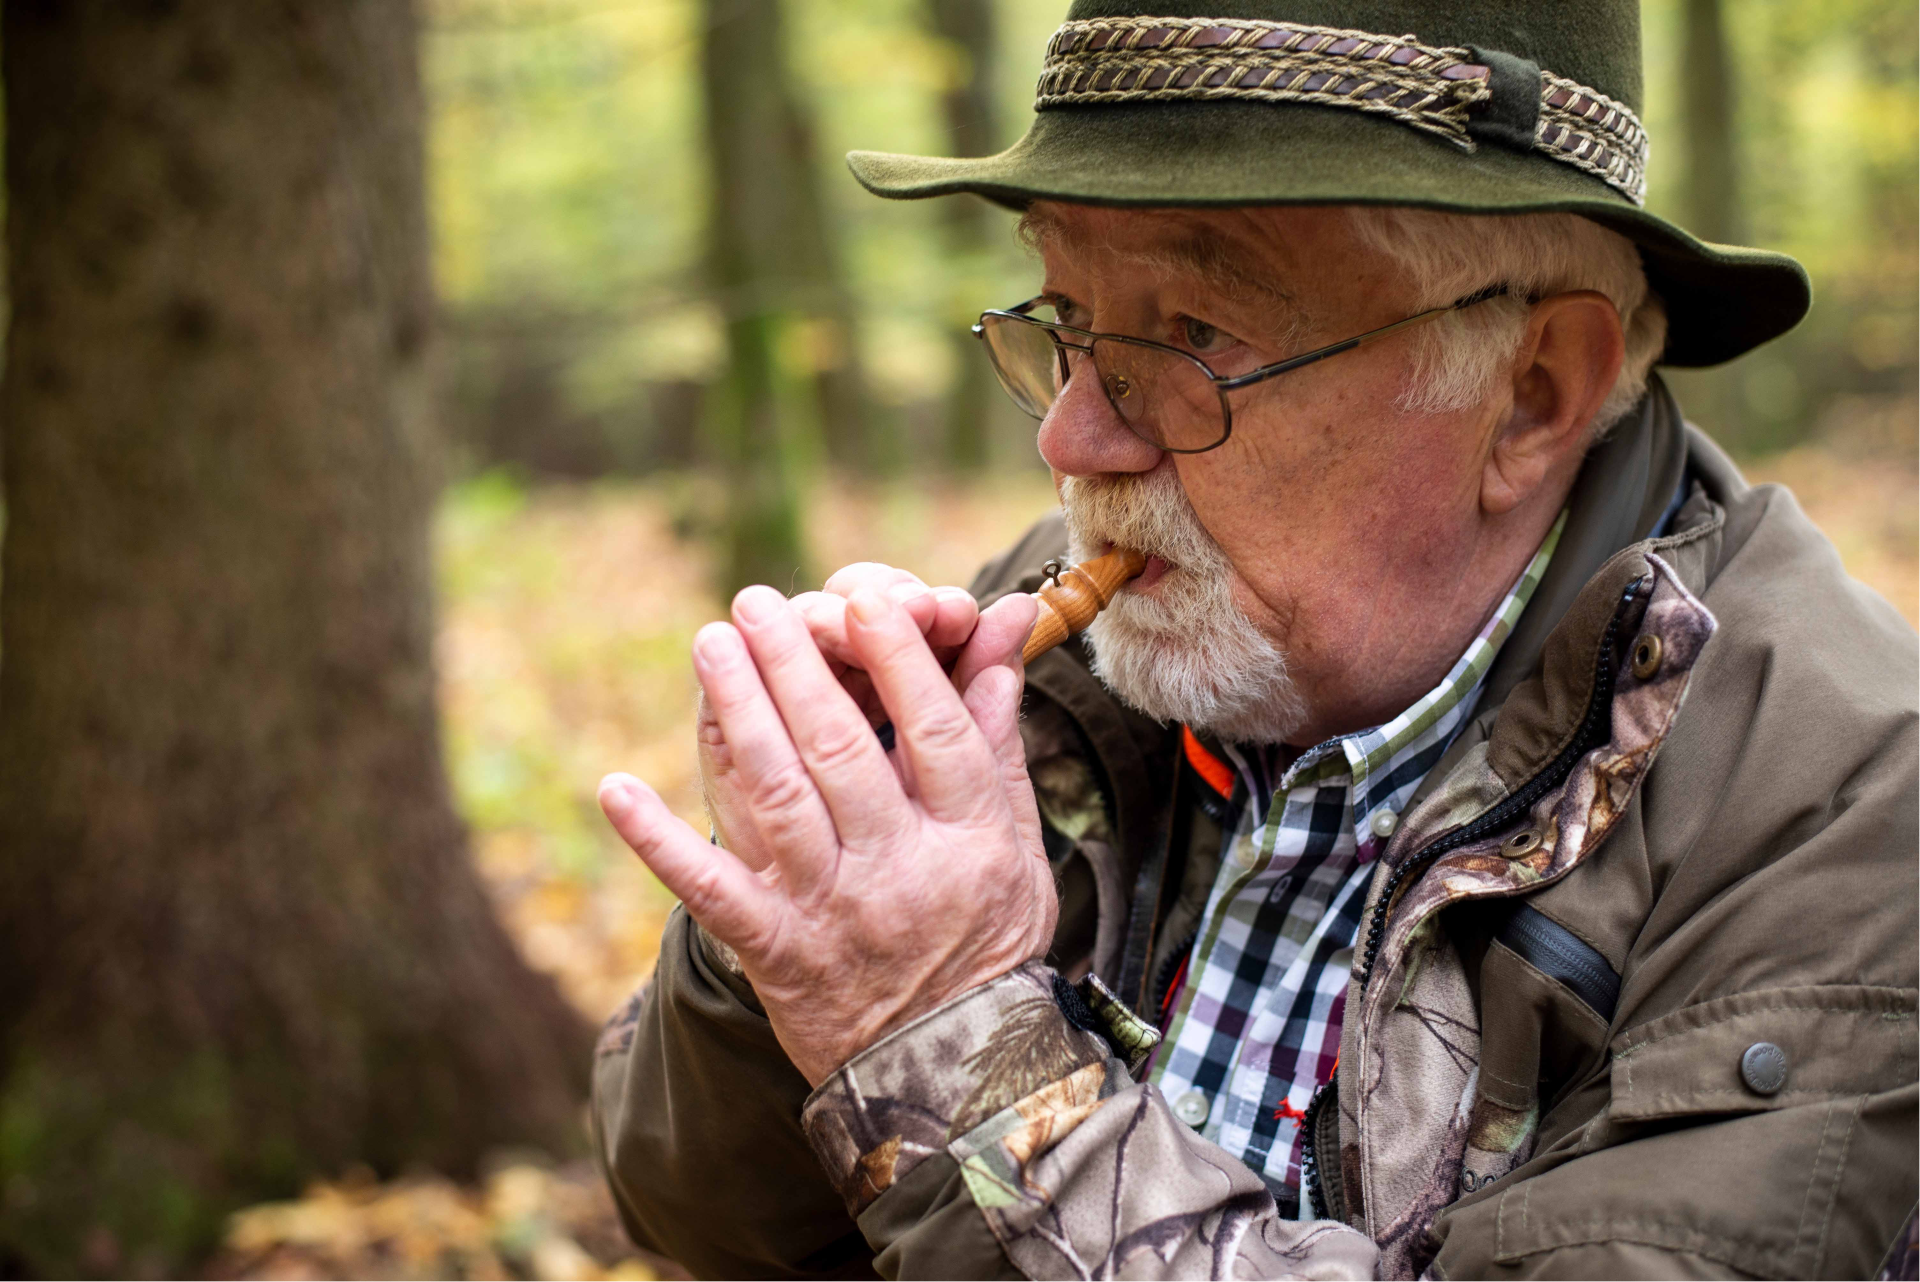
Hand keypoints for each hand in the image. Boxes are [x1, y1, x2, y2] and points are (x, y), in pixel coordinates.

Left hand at [600, 584, 1051, 1084]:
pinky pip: (708, 891)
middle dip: (795, 665)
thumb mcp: (1014, 841)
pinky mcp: (773, 951)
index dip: (897, 659)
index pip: (934, 730)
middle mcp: (899, 870)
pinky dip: (657, 841)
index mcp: (969, 839)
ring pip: (776, 796)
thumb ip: (997, 737)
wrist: (945, 1069)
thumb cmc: (985, 935)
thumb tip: (999, 632)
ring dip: (737, 712)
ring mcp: (831, 911)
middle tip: (759, 602)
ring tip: (712, 642)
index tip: (863, 597)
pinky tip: (614, 788)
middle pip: (841, 749)